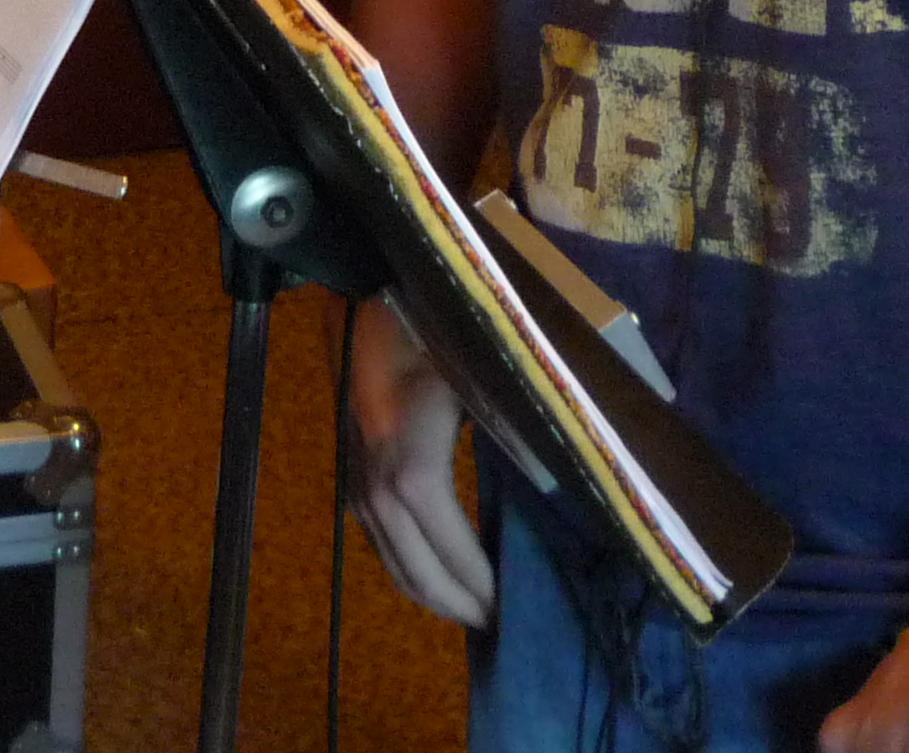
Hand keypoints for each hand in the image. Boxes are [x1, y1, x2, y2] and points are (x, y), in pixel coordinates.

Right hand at [348, 295, 495, 626]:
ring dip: (428, 592)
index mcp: (410, 452)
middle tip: (497, 627)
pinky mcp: (348, 464)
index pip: (442, 540)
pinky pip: (374, 536)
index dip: (473, 580)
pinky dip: (405, 566)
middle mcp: (374, 472)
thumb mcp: (481, 366)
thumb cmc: (429, 316)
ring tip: (471, 611)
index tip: (507, 609)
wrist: (361, 281)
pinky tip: (433, 572)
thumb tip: (559, 484)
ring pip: (388, 557)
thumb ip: (514, 427)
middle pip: (411, 564)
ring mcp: (355, 471)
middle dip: (454, 603)